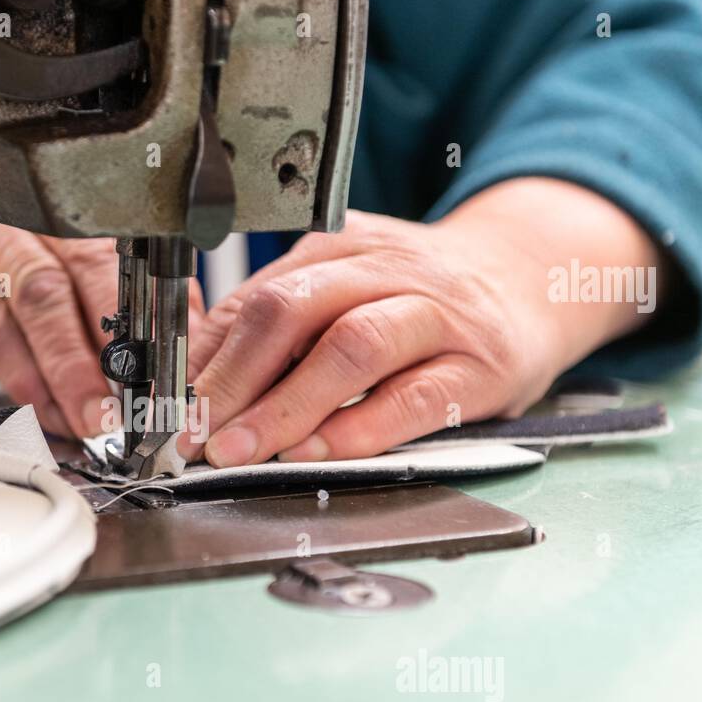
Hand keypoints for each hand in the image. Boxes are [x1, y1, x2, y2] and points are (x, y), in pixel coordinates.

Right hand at [0, 162, 207, 438]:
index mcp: (62, 193)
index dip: (162, 315)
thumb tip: (175, 366)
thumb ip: (101, 318)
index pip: (132, 250)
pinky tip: (36, 402)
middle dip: (124, 347)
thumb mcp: (41, 300)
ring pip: (40, 294)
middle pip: (92, 264)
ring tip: (94, 417)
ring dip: (73, 367)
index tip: (182, 376)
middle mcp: (18, 190)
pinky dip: (18, 369)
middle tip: (143, 407)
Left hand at [187, 178, 661, 466]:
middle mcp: (382, 270)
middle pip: (294, 311)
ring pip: (352, 346)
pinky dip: (364, 426)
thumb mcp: (343, 290)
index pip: (255, 301)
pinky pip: (416, 395)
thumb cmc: (418, 297)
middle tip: (198, 435)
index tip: (171, 411)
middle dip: (234, 380)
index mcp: (336, 249)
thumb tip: (195, 379)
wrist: (530, 280)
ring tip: (245, 451)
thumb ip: (277, 327)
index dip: (205, 361)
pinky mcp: (480, 365)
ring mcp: (435, 315)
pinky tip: (324, 452)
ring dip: (289, 405)